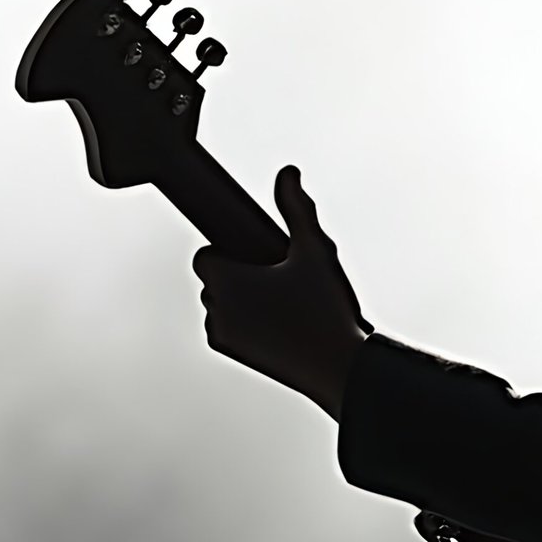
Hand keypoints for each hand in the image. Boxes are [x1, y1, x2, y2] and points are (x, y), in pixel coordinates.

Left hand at [192, 165, 368, 419]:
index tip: (257, 257)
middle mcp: (215, 308)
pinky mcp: (232, 354)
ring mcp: (222, 334)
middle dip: (238, 275)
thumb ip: (297, 208)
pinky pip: (227, 328)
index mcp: (227, 281)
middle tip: (277, 278)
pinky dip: (245, 322)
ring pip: (220, 304)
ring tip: (281, 301)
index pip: (204, 256)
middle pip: (213, 280)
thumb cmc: (325, 308)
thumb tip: (287, 174)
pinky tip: (277, 322)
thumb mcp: (315, 250)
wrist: (338, 367)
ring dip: (240, 299)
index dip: (229, 252)